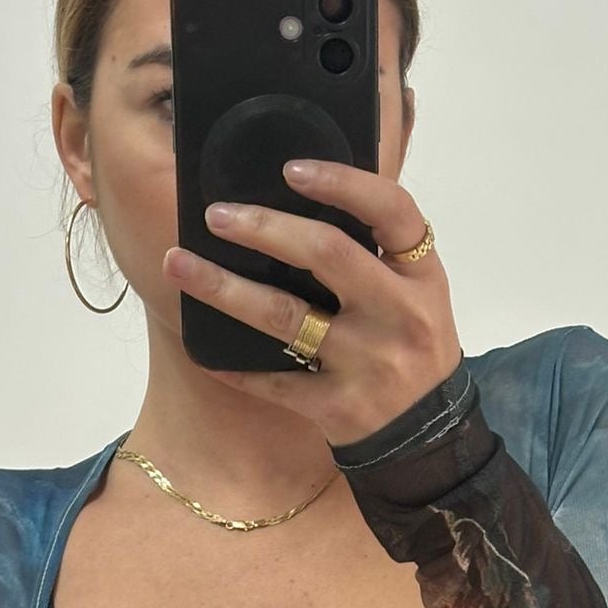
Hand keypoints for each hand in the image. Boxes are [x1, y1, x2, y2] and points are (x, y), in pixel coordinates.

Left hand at [161, 159, 463, 445]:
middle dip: (264, 227)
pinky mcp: (338, 406)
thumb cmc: (412, 350)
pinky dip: (235, 367)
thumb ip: (378, 253)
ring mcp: (368, 362)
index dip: (343, 183)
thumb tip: (302, 203)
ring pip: (284, 315)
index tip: (291, 169)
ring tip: (179, 263)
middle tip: (216, 215)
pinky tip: (202, 350)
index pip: (392, 211)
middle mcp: (399, 314)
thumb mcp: (418, 296)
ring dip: (224, 287)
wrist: (429, 438)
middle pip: (326, 253)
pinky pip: (274, 381)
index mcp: (421, 277)